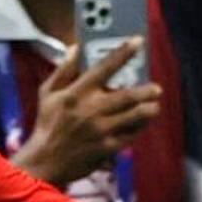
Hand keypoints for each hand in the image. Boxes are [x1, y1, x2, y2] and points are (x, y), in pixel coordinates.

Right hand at [12, 38, 159, 184]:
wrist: (45, 161)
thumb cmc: (47, 124)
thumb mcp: (48, 93)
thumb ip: (63, 70)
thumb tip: (74, 48)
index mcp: (77, 92)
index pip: (104, 67)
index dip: (123, 52)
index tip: (138, 41)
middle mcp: (91, 109)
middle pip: (128, 95)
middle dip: (146, 90)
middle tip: (156, 88)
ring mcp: (101, 130)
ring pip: (135, 116)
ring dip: (149, 110)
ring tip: (154, 106)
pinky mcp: (107, 147)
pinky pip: (130, 135)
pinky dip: (139, 127)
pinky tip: (142, 123)